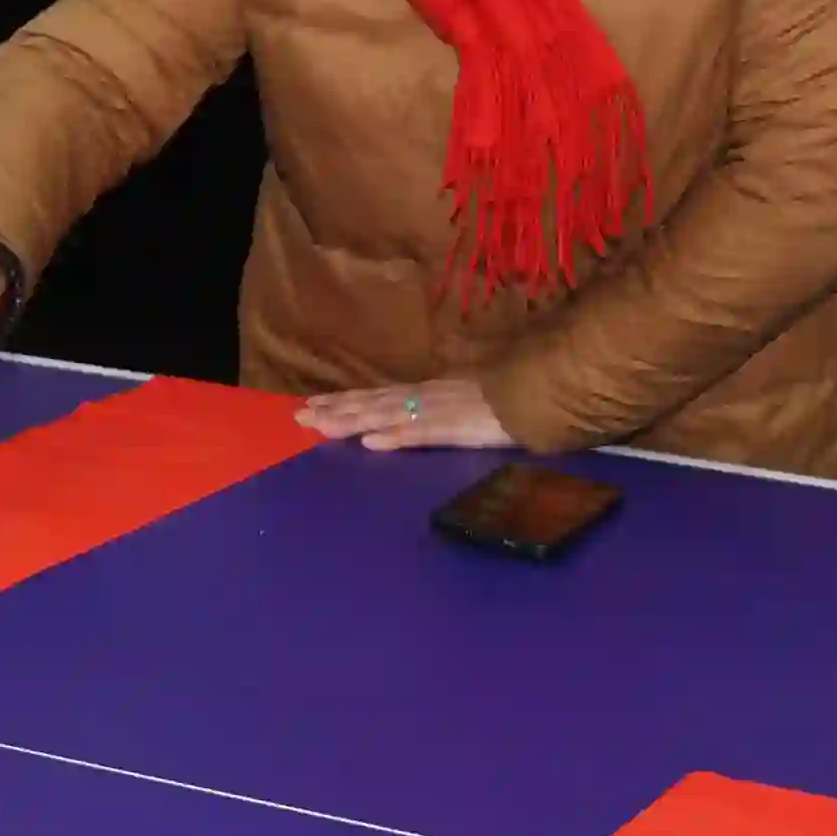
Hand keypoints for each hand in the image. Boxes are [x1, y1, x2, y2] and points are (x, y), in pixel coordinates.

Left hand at [298, 376, 511, 453]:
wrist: (538, 394)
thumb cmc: (506, 401)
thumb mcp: (464, 403)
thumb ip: (439, 412)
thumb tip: (411, 422)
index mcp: (427, 393)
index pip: (378, 396)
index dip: (345, 400)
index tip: (314, 404)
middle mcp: (425, 397)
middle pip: (372, 403)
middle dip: (335, 410)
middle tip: (298, 418)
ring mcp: (437, 411)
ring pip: (387, 416)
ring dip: (352, 421)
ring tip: (320, 426)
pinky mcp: (455, 428)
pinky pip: (421, 433)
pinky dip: (395, 437)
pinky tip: (371, 442)